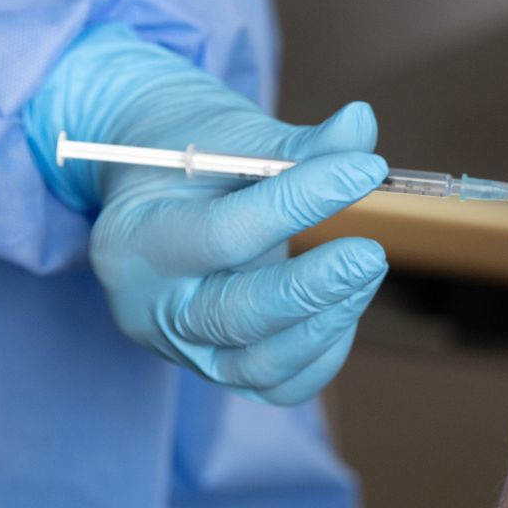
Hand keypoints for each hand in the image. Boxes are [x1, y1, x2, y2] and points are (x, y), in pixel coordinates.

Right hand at [26, 25, 387, 403]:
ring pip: (259, 363)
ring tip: (366, 270)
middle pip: (235, 316)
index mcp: (136, 238)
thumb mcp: (235, 138)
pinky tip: (346, 305)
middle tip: (371, 253)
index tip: (365, 170)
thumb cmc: (194, 157)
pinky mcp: (213, 368)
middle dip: (314, 287)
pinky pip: (275, 385)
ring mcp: (178, 347)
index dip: (300, 202)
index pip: (225, 233)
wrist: (155, 189)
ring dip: (325, 321)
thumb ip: (299, 143)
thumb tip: (362, 122)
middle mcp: (147, 306)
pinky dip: (320, 353)